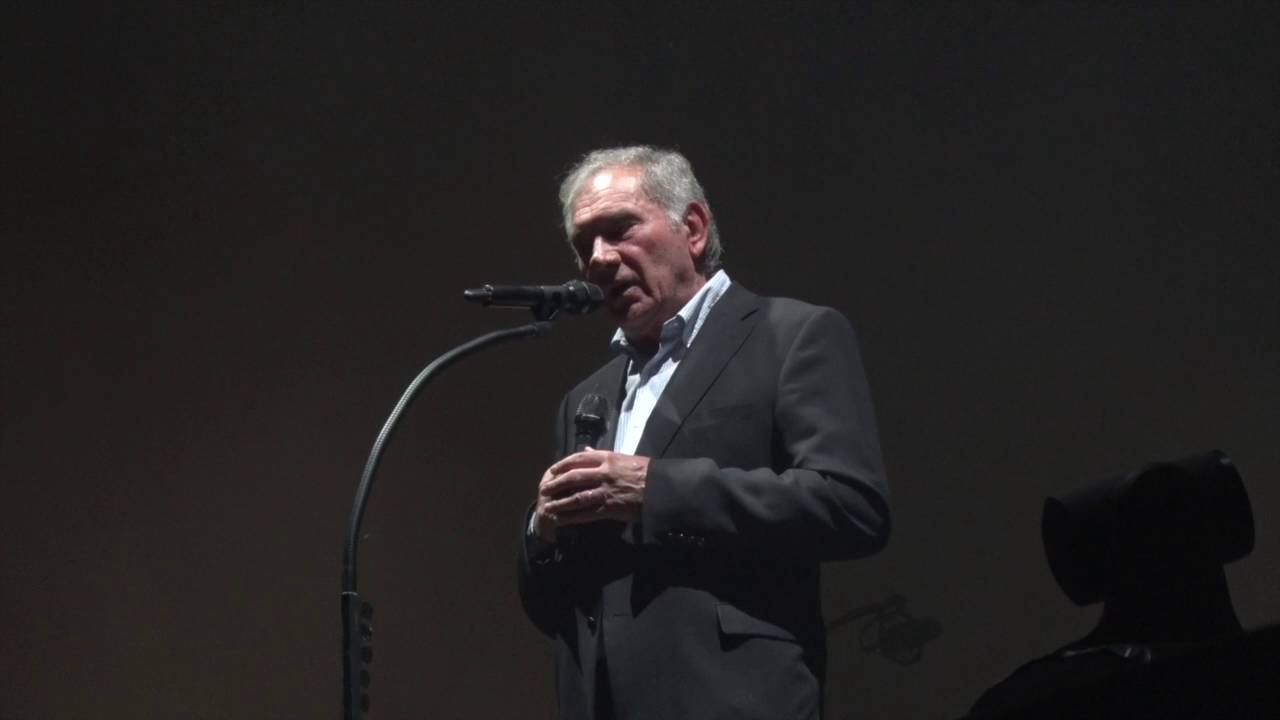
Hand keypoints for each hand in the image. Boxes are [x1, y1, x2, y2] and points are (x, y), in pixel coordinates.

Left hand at [533, 448, 648, 540]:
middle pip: (573, 477)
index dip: (562, 464)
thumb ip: (603, 456)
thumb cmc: (645, 472)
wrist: (662, 488)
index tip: (552, 470)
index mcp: (607, 458)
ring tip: (548, 507)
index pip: (578, 458)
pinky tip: (563, 520)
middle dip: (556, 484)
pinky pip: (587, 514)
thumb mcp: (624, 457)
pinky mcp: (610, 508)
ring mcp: (606, 491)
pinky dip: (573, 518)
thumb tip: (586, 450)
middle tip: (544, 490)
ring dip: (560, 503)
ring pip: (577, 497)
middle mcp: (604, 473)